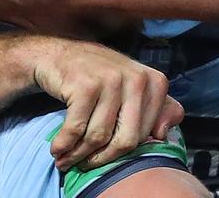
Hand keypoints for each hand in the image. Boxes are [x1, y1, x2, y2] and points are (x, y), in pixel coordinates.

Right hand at [24, 36, 180, 169]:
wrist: (61, 55)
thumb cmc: (100, 77)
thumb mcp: (133, 88)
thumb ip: (157, 110)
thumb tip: (161, 135)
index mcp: (155, 82)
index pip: (146, 135)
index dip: (124, 151)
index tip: (106, 155)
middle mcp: (137, 79)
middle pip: (125, 140)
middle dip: (102, 159)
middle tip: (85, 164)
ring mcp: (112, 80)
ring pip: (98, 137)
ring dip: (78, 155)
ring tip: (66, 159)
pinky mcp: (86, 86)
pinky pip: (76, 129)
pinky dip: (63, 145)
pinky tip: (57, 149)